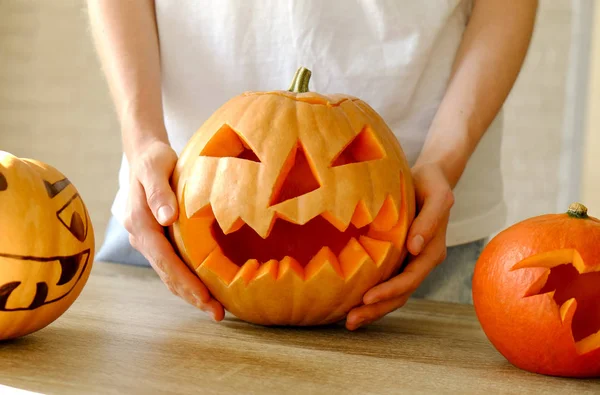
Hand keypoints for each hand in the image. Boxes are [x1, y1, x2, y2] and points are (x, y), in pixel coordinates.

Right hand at [123, 139, 224, 320]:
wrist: (142, 154)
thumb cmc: (153, 159)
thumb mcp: (155, 167)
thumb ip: (160, 192)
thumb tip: (166, 218)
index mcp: (140, 222)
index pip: (165, 259)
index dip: (184, 280)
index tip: (205, 297)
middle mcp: (141, 236)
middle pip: (167, 273)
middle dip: (191, 295)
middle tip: (217, 313)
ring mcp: (148, 240)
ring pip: (168, 273)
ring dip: (189, 293)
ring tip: (214, 309)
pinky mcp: (157, 239)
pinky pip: (171, 265)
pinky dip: (187, 280)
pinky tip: (204, 289)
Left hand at [345, 163, 453, 329]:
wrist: (429, 177)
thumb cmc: (430, 182)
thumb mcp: (437, 195)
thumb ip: (430, 220)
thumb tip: (415, 248)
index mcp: (432, 250)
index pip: (410, 278)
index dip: (390, 291)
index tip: (367, 298)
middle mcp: (421, 261)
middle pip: (401, 294)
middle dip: (376, 309)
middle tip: (350, 321)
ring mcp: (410, 262)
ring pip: (394, 294)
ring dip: (373, 309)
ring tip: (348, 321)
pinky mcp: (399, 258)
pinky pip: (387, 282)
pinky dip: (372, 296)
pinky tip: (352, 303)